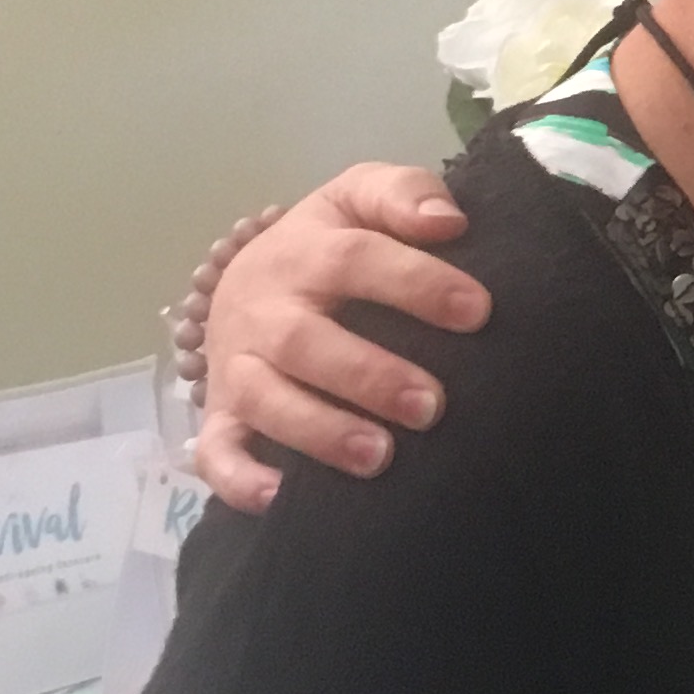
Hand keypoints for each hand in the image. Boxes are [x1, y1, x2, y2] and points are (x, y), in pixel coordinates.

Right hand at [193, 164, 484, 509]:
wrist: (244, 282)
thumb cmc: (329, 243)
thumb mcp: (359, 199)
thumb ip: (402, 194)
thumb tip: (448, 221)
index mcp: (305, 251)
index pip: (356, 260)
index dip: (415, 283)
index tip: (477, 312)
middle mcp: (264, 311)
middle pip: (305, 341)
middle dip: (369, 375)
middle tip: (432, 405)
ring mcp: (237, 367)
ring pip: (263, 399)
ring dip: (319, 430)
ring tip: (381, 456)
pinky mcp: (220, 418)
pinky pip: (216, 454)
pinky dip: (240, 479)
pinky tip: (281, 499)